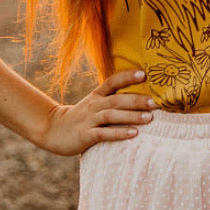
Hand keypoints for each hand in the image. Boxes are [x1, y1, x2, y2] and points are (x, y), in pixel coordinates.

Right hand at [36, 69, 154, 155]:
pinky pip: (104, 134)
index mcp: (97, 95)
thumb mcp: (94, 103)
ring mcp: (89, 120)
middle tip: (155, 103)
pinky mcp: (85, 135)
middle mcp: (94, 105)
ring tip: (149, 118)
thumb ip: (112, 99)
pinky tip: (134, 134)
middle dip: (137, 100)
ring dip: (131, 116)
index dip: (127, 77)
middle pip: (116, 99)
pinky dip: (119, 133)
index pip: (112, 81)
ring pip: (111, 116)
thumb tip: (142, 96)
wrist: (53, 130)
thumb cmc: (82, 117)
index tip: (144, 74)